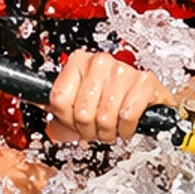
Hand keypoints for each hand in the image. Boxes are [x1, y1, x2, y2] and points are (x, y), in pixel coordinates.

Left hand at [46, 48, 173, 143]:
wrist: (147, 97)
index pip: (59, 100)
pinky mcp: (145, 82)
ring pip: (105, 117)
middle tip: (97, 128)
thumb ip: (59, 110)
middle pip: (82, 113)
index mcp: (78, 61)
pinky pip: (127, 116)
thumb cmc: (112, 98)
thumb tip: (47, 122)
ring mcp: (123, 70)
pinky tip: (126, 123)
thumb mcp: (79, 101)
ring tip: (112, 126)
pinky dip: (127, 128)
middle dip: (90, 129)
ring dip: (109, 131)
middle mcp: (99, 62)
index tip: (75, 121)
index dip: (67, 120)